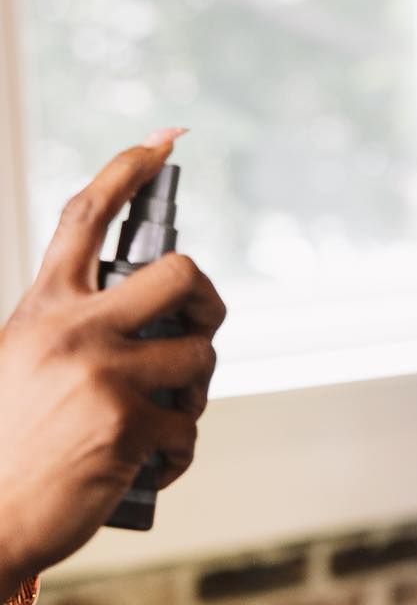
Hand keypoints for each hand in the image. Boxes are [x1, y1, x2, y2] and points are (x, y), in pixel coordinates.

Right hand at [0, 132, 225, 586]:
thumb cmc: (8, 443)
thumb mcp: (21, 361)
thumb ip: (72, 329)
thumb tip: (150, 322)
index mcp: (44, 306)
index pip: (87, 216)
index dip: (128, 169)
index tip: (163, 139)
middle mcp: (74, 329)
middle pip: (182, 274)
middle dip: (208, 302)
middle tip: (199, 327)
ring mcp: (104, 374)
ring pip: (199, 356)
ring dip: (194, 391)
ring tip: (164, 417)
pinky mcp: (129, 425)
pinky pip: (189, 426)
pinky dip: (177, 452)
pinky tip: (150, 466)